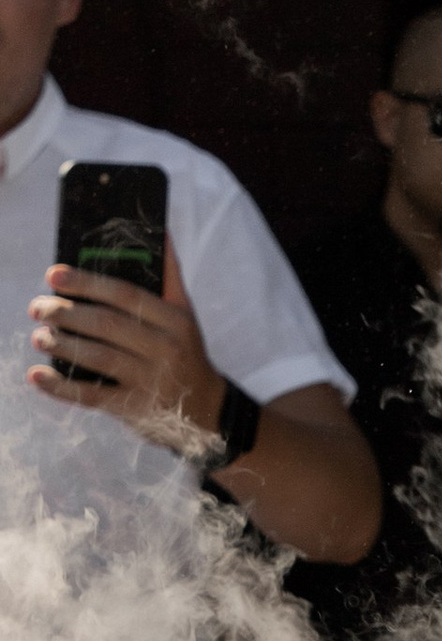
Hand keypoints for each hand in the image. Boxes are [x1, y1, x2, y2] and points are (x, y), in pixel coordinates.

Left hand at [31, 247, 221, 452]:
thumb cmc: (185, 351)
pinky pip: (92, 396)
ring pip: (98, 358)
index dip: (87, 282)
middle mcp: (165, 349)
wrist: (206, 409)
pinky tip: (37, 376)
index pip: (126, 295)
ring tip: (39, 336)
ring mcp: (151, 381)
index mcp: (175, 320)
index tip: (53, 274)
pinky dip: (62, 387)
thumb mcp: (184, 314)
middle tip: (37, 307)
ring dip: (62, 345)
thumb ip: (169, 276)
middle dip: (66, 314)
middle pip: (108, 325)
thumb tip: (159, 231)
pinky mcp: (135, 408)